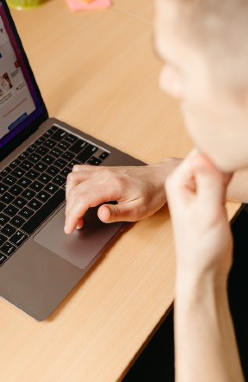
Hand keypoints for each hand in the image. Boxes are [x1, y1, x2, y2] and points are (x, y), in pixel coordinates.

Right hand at [64, 159, 179, 233]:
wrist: (160, 177)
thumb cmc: (152, 194)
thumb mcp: (138, 210)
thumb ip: (117, 213)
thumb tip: (100, 215)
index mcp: (113, 185)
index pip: (83, 199)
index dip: (73, 215)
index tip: (70, 228)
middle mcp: (104, 174)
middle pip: (75, 192)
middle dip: (70, 211)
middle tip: (74, 225)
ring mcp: (102, 170)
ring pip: (73, 180)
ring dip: (70, 197)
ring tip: (76, 211)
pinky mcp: (102, 169)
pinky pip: (79, 172)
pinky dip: (73, 184)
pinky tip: (78, 194)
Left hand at [165, 152, 232, 281]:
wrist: (203, 267)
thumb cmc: (200, 246)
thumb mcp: (207, 213)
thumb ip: (207, 183)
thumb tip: (203, 155)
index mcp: (177, 181)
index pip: (199, 151)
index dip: (220, 150)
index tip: (236, 152)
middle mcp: (184, 181)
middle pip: (207, 154)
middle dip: (224, 155)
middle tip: (239, 160)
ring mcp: (196, 187)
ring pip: (215, 163)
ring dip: (228, 164)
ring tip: (236, 171)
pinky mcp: (208, 194)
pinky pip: (220, 175)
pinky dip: (230, 174)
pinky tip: (237, 176)